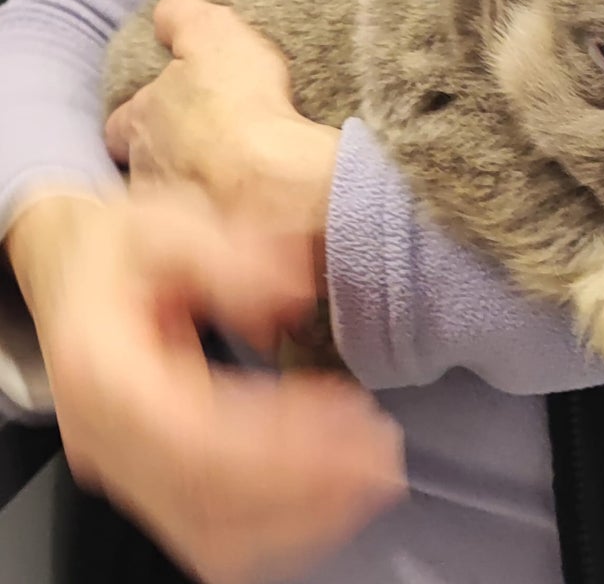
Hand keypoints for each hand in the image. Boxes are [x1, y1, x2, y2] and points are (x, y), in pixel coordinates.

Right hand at [4, 188, 405, 583]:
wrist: (73, 266)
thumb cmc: (122, 245)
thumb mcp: (171, 221)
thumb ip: (231, 254)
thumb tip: (292, 294)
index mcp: (103, 369)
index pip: (193, 434)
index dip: (280, 442)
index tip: (352, 419)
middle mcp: (104, 437)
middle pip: (208, 496)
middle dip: (306, 489)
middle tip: (380, 455)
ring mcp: (122, 468)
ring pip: (211, 532)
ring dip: (300, 518)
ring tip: (370, 474)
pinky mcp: (146, 480)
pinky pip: (210, 531)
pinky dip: (276, 528)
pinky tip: (331, 497)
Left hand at [104, 0, 338, 283]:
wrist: (277, 186)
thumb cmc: (241, 109)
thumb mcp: (214, 36)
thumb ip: (186, 17)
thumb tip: (173, 4)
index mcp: (141, 123)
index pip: (122, 123)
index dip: (140, 116)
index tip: (159, 113)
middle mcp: (148, 174)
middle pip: (150, 169)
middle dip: (172, 165)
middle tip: (208, 157)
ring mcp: (180, 219)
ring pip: (183, 208)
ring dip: (204, 200)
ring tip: (242, 191)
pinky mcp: (219, 251)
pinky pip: (224, 235)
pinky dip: (238, 226)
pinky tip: (265, 218)